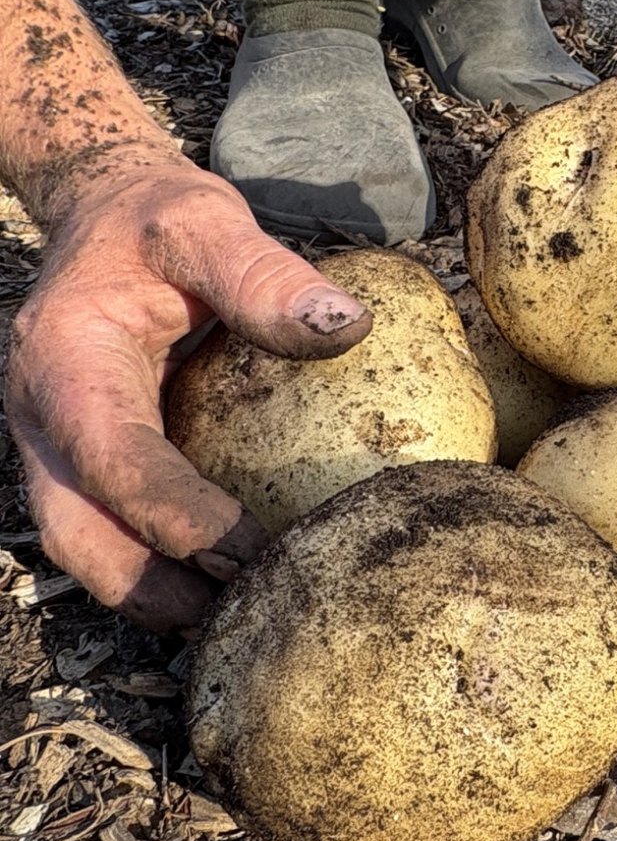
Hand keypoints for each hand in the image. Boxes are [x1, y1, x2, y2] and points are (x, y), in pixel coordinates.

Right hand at [7, 153, 371, 631]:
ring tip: (243, 627)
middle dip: (152, 590)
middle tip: (243, 621)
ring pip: (87, 546)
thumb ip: (265, 275)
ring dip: (155, 596)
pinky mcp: (85, 461)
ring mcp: (56, 446)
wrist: (102, 213)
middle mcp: (45, 416)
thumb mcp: (205, 222)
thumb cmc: (155, 220)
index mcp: (66, 360)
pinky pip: (111, 529)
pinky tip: (231, 591)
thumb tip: (346, 328)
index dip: (173, 515)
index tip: (248, 553)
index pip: (113, 458)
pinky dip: (160, 570)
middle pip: (79, 533)